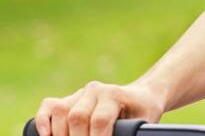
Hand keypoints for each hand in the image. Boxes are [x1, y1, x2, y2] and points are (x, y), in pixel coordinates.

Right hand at [35, 80, 164, 135]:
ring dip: (61, 134)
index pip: (99, 120)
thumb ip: (131, 133)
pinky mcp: (69, 99)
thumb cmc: (144, 112)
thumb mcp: (143, 123)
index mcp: (114, 94)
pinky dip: (43, 120)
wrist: (143, 96)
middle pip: (77, 117)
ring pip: (61, 111)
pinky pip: (49, 106)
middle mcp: (95, 90)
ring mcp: (80, 93)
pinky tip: (46, 135)